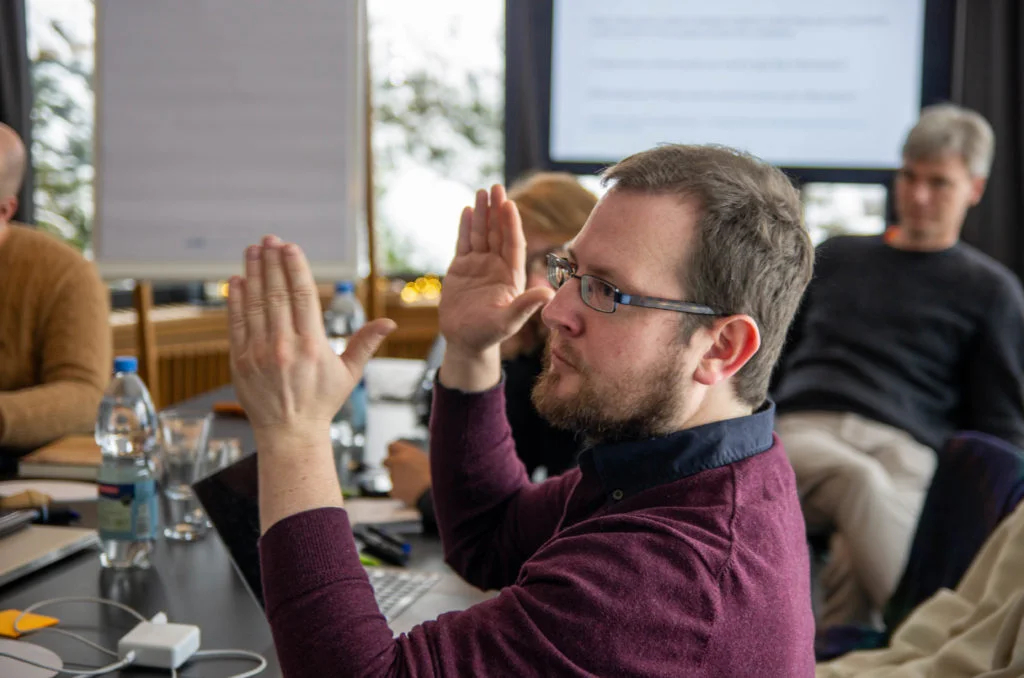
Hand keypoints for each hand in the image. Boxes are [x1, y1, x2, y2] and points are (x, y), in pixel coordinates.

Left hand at [227, 236, 395, 449]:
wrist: (289, 433)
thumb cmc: (322, 402)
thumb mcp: (349, 373)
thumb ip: (365, 343)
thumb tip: (389, 323)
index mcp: (312, 345)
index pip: (302, 296)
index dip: (295, 268)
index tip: (290, 247)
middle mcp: (285, 346)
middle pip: (277, 293)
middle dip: (272, 263)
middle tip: (269, 240)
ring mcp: (259, 352)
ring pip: (255, 303)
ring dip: (253, 273)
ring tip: (253, 250)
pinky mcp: (241, 360)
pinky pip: (237, 323)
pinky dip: (236, 299)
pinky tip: (237, 280)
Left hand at [383, 440, 431, 506]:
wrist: (435, 493)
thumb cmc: (434, 476)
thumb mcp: (425, 459)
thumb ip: (411, 456)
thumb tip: (403, 455)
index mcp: (406, 452)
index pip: (391, 446)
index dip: (393, 452)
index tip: (395, 456)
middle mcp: (397, 462)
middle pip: (385, 461)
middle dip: (390, 466)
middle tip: (400, 471)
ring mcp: (393, 476)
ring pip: (391, 477)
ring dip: (398, 479)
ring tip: (414, 484)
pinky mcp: (393, 490)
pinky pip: (395, 490)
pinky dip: (400, 492)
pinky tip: (412, 493)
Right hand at [439, 186, 553, 355]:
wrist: (465, 341)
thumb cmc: (488, 334)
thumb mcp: (508, 321)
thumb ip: (525, 306)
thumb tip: (548, 294)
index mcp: (511, 275)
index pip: (513, 244)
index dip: (511, 224)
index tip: (509, 204)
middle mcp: (497, 266)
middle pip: (498, 233)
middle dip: (497, 211)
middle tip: (496, 187)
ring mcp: (479, 265)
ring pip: (481, 234)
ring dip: (482, 213)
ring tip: (481, 192)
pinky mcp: (462, 267)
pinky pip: (465, 242)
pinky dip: (466, 227)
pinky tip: (468, 210)